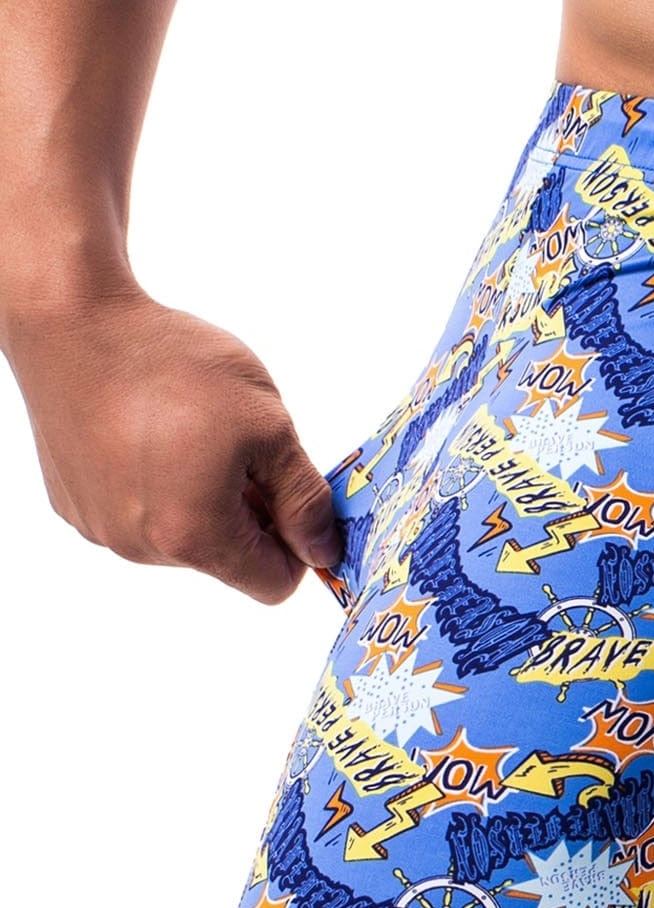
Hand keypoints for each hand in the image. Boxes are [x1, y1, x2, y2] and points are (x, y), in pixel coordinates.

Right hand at [4, 284, 342, 604]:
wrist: (76, 322)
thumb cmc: (174, 366)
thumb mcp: (270, 426)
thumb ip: (304, 499)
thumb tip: (324, 550)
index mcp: (194, 536)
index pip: (273, 585)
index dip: (298, 545)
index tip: (296, 499)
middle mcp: (140, 547)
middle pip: (227, 560)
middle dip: (251, 515)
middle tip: (246, 450)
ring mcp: (101, 528)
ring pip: (184, 537)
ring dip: (206, 500)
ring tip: (193, 434)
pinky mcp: (76, 504)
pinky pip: (139, 515)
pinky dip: (159, 486)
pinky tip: (151, 435)